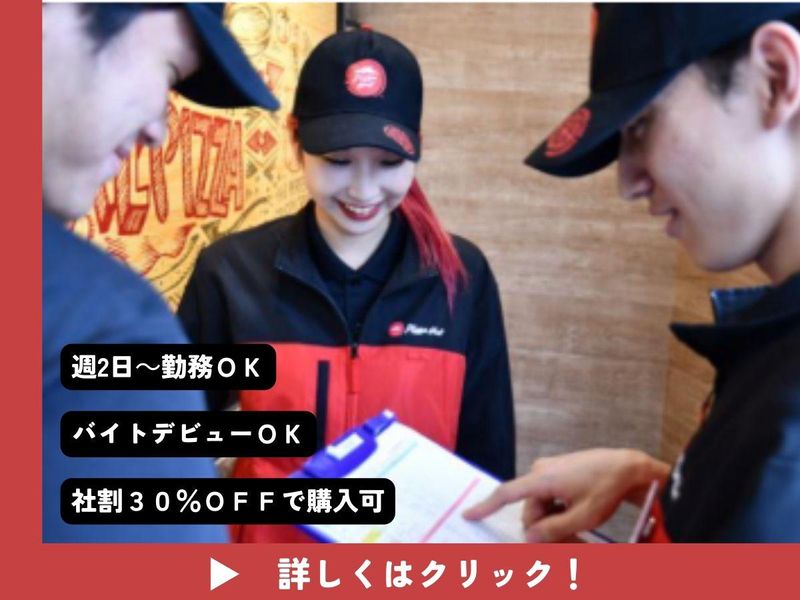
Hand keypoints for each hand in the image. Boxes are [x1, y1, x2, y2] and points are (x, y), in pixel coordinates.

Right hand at [462, 448, 669, 541]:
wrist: (628, 467)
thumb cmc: (607, 489)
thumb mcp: (584, 517)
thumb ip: (554, 530)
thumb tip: (528, 538)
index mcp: (543, 479)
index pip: (506, 493)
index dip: (485, 506)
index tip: (467, 515)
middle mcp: (541, 471)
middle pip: (529, 510)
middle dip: (543, 529)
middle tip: (569, 544)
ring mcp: (549, 470)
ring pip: (540, 506)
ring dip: (553, 522)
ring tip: (578, 531)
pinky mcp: (557, 472)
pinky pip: (549, 498)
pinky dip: (558, 511)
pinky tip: (575, 516)